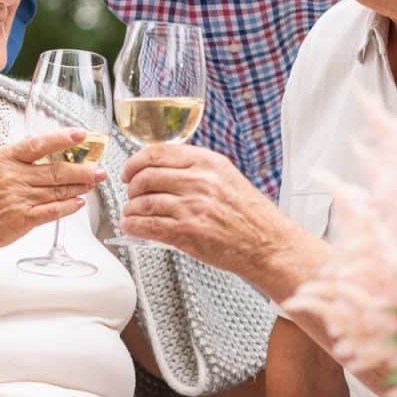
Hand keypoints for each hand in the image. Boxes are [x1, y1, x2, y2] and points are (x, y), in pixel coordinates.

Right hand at [0, 128, 106, 255]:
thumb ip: (21, 161)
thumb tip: (54, 153)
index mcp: (4, 159)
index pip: (38, 144)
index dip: (62, 139)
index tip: (82, 135)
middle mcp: (11, 176)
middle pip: (55, 170)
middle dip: (82, 169)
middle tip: (99, 169)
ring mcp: (17, 198)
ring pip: (57, 190)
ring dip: (79, 188)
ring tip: (92, 184)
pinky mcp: (21, 219)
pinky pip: (52, 211)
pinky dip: (68, 206)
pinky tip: (79, 203)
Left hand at [119, 145, 300, 281]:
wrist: (267, 243)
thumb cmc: (250, 215)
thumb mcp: (227, 177)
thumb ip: (198, 169)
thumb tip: (164, 167)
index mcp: (208, 163)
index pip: (158, 153)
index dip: (135, 162)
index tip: (130, 171)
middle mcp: (199, 181)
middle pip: (146, 176)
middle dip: (132, 187)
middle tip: (132, 194)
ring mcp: (192, 207)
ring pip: (143, 202)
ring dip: (131, 209)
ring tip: (130, 214)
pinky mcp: (187, 232)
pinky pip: (148, 225)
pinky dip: (133, 226)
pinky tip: (131, 226)